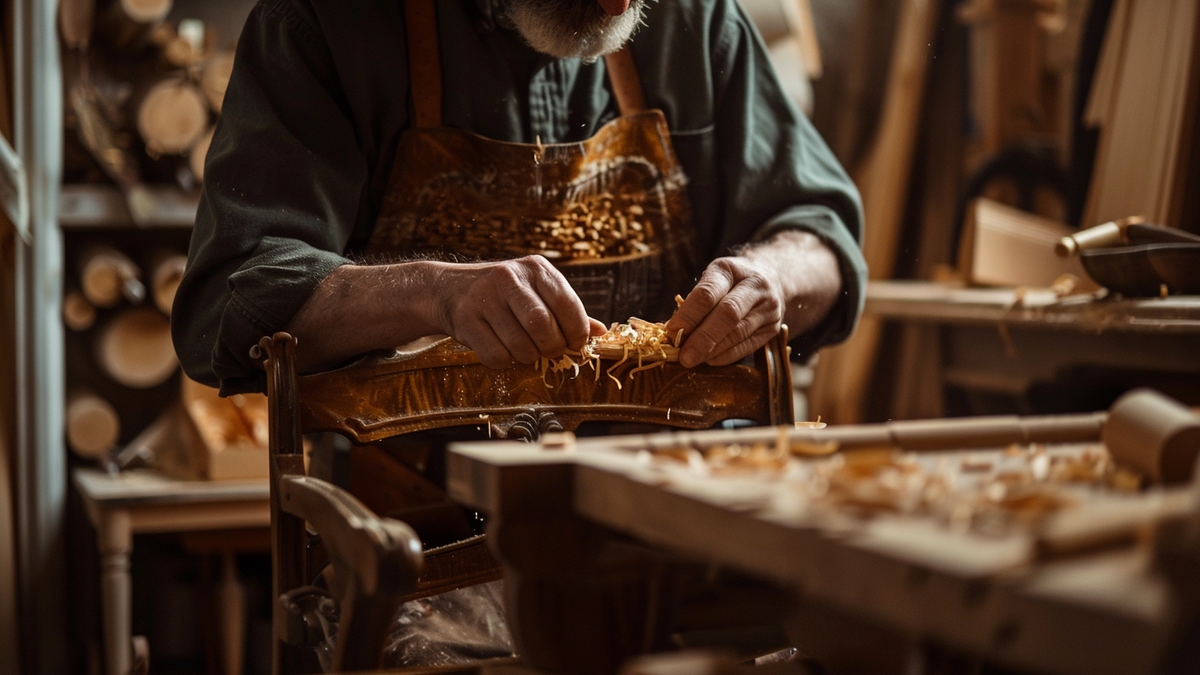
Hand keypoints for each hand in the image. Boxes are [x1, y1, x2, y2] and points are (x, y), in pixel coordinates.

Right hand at [433, 256, 605, 368]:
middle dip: (552, 347)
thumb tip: (601, 333)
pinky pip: (496, 355)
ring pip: (520, 345)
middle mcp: (509, 277)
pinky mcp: (465, 318)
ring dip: (528, 357)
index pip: (567, 303)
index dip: (577, 331)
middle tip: (550, 351)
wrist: (450, 289)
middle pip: (542, 325)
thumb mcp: (537, 292)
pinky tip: (502, 349)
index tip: (576, 344)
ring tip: (524, 348)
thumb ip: (567, 311)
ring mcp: (485, 297)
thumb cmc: (505, 296)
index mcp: (536, 268)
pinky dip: (504, 361)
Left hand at [666, 257, 783, 367]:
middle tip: (684, 356)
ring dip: (713, 350)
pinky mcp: (773, 328)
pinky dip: (726, 356)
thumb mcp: (713, 279)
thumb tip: (672, 333)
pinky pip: (748, 346)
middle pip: (727, 314)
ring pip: (738, 333)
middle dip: (702, 338)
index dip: (688, 315)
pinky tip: (710, 361)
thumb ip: (694, 302)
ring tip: (693, 360)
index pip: (707, 293)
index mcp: (730, 269)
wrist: (773, 278)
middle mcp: (754, 285)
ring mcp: (768, 307)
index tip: (671, 333)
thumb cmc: (731, 282)